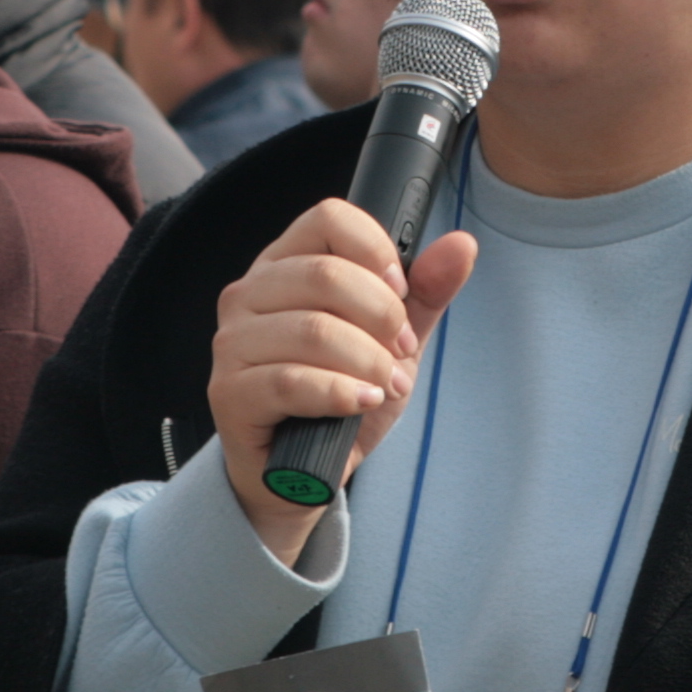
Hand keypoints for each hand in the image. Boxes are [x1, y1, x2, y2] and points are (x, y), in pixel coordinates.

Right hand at [211, 202, 476, 565]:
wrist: (303, 473)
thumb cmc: (340, 395)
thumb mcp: (393, 341)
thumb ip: (425, 292)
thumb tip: (461, 245)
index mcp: (285, 264)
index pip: (328, 219)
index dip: (376, 251)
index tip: (402, 292)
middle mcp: (249, 293)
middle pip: (324, 273)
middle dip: (381, 317)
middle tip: (401, 352)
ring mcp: (233, 343)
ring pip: (313, 330)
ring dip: (367, 362)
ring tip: (384, 386)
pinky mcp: (229, 392)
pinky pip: (291, 381)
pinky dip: (340, 393)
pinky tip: (360, 403)